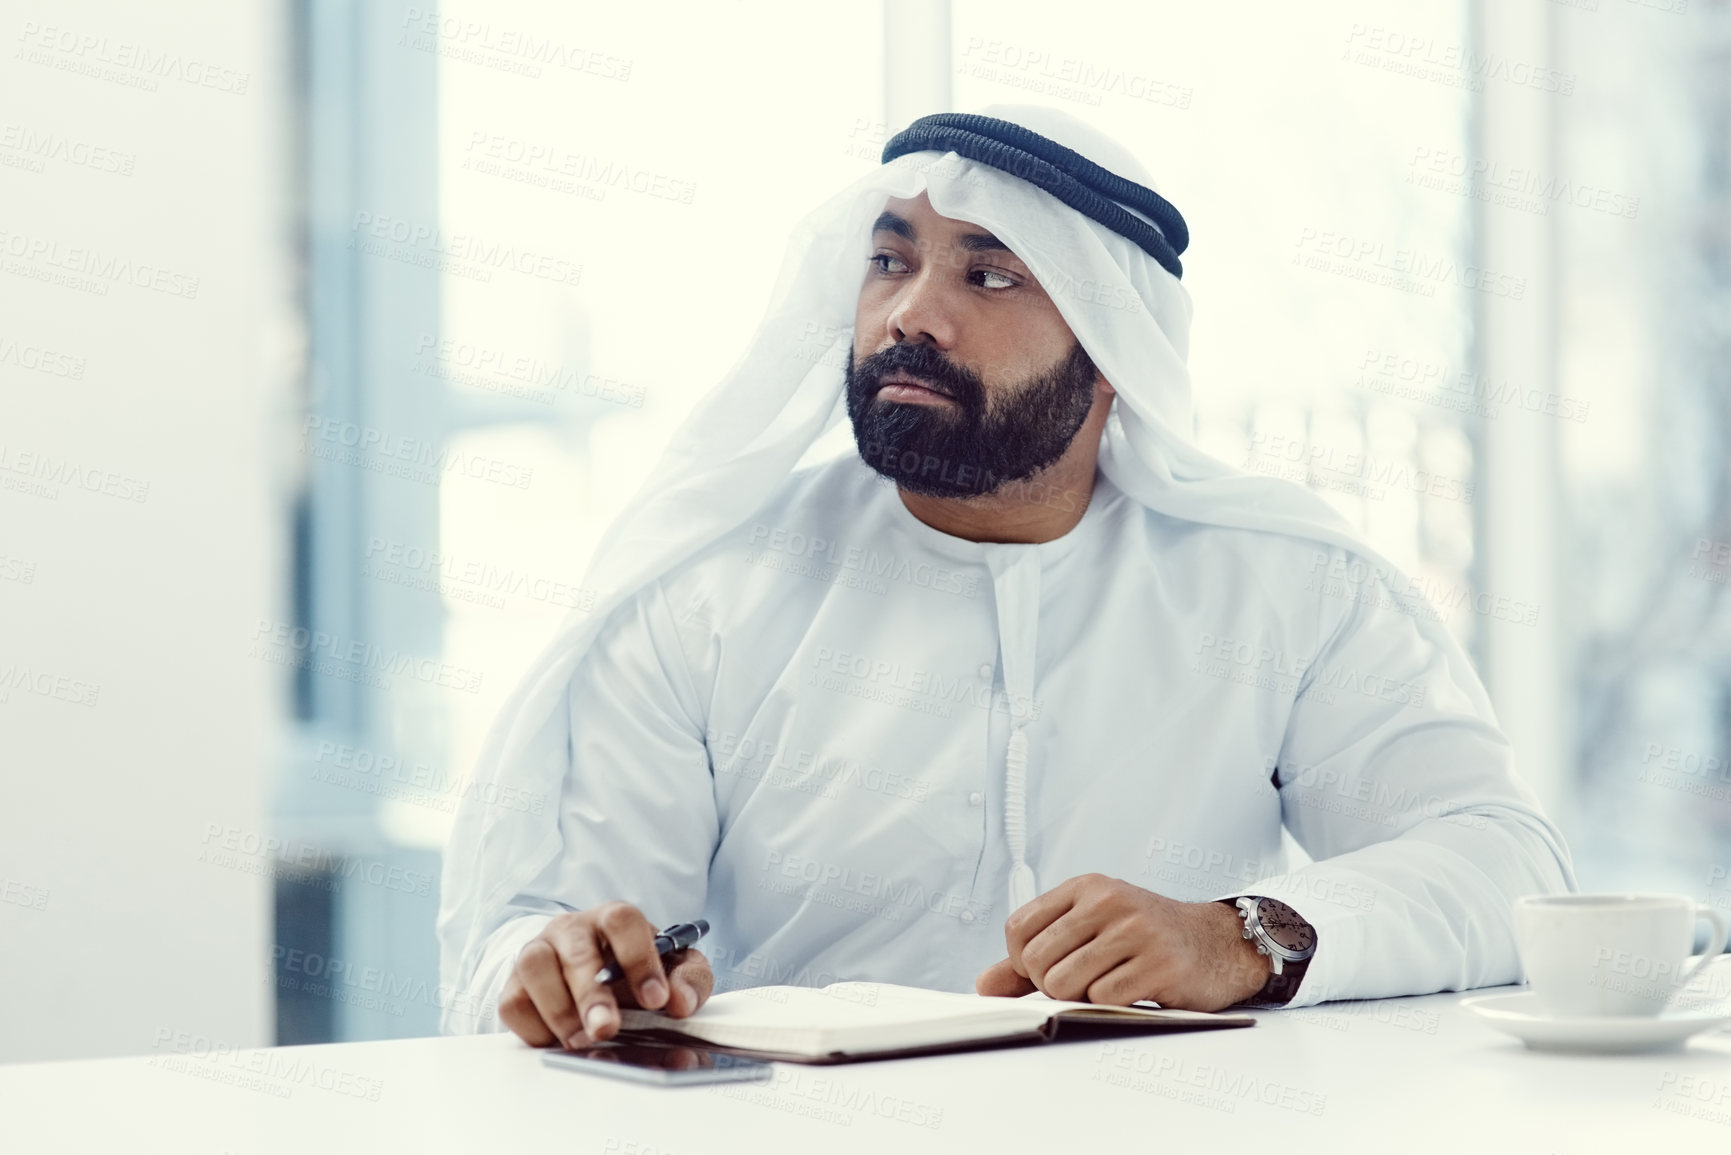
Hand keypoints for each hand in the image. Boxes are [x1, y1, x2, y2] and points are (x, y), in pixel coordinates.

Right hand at [498, 903, 714, 1047]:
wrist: (591, 972)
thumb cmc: (633, 968)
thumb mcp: (673, 968)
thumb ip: (688, 980)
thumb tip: (679, 1002)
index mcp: (612, 918)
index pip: (622, 921)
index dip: (639, 959)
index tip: (657, 999)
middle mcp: (571, 929)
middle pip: (576, 951)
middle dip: (592, 994)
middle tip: (607, 1029)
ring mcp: (538, 951)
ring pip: (535, 968)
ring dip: (559, 1009)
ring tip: (582, 1040)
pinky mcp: (514, 983)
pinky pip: (513, 1002)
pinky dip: (534, 1027)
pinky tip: (559, 1040)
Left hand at [973, 874, 1269, 1010]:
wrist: (1216, 944)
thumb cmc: (1143, 938)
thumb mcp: (1088, 931)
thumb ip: (1032, 958)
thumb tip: (984, 985)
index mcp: (1086, 887)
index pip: (1018, 928)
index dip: (1022, 961)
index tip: (1047, 967)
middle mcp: (1109, 901)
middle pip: (1038, 961)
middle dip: (1051, 985)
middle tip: (1082, 982)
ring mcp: (1136, 930)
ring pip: (1066, 984)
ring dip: (1081, 998)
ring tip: (1108, 984)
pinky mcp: (1159, 964)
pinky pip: (1103, 999)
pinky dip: (1111, 1005)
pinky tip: (1133, 990)